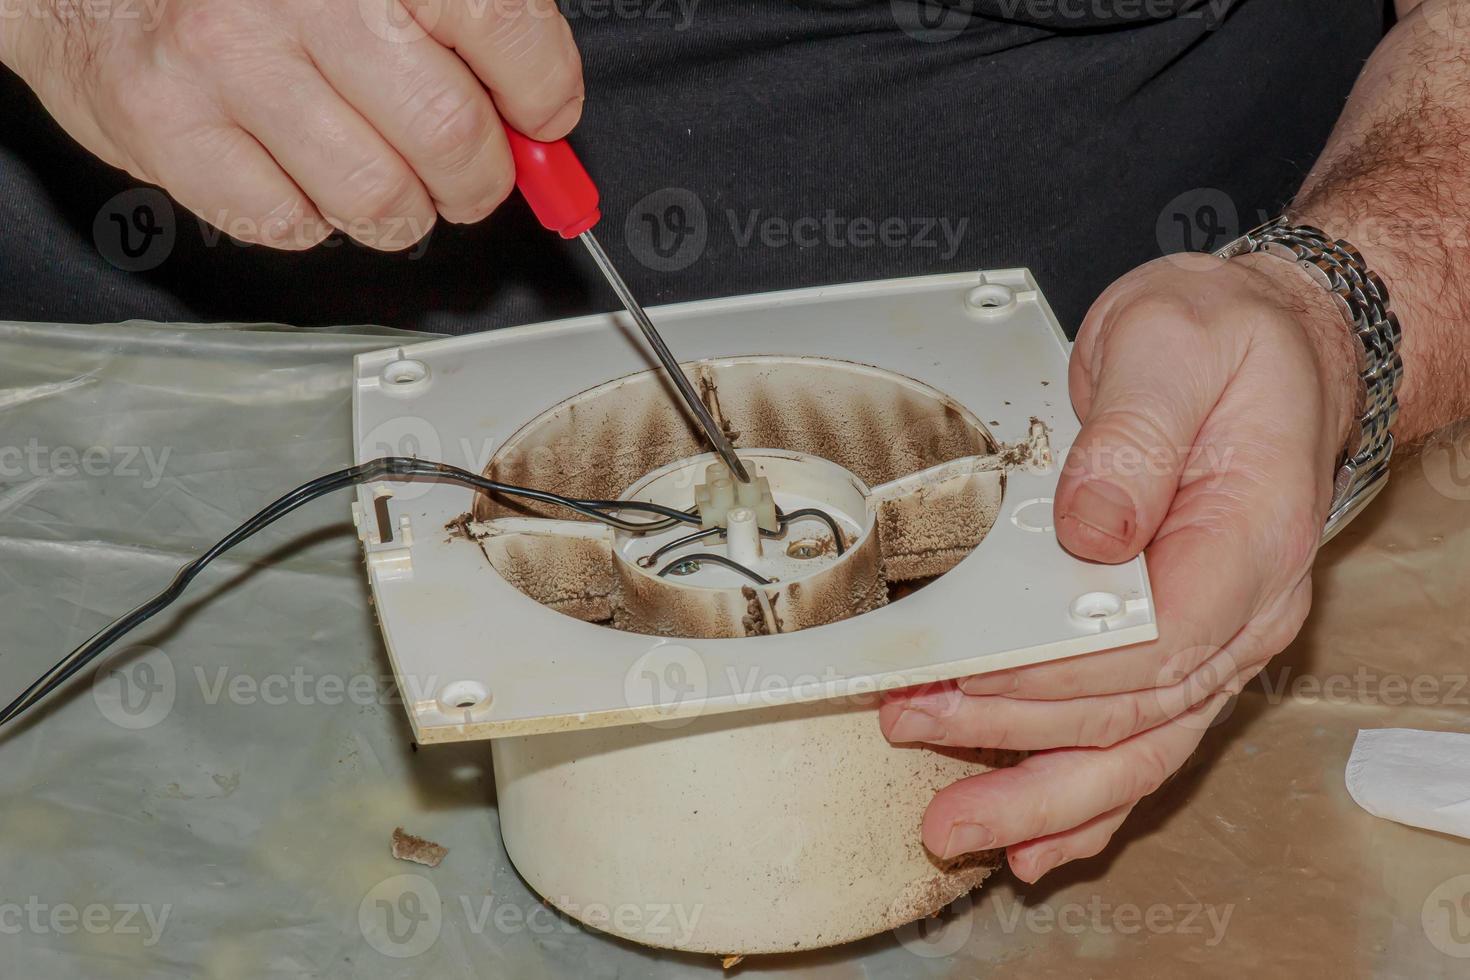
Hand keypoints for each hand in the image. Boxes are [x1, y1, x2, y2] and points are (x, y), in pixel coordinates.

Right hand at [1, 0, 582, 249]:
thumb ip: (459, 22)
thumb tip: (538, 115)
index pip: (508, 32)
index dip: (544, 96)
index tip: (541, 118)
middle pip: (451, 136)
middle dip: (481, 178)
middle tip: (470, 172)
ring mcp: (230, 62)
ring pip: (381, 200)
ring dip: (404, 212)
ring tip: (388, 179)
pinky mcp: (173, 129)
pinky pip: (292, 226)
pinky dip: (314, 218)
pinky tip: (301, 173)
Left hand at [880, 252, 1359, 881]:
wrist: (1260, 344)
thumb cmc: (1219, 342)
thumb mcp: (1169, 347)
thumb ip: (1133, 436)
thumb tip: (1092, 529)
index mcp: (1250, 537)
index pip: (1158, 641)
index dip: (1058, 674)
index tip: (969, 679)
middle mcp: (1243, 605)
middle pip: (1139, 715)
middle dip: (1021, 741)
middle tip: (918, 736)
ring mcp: (1214, 634)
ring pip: (1138, 747)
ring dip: (1045, 796)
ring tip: (962, 830)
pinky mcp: (1177, 641)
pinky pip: (1141, 736)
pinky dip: (1088, 795)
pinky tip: (1037, 838)